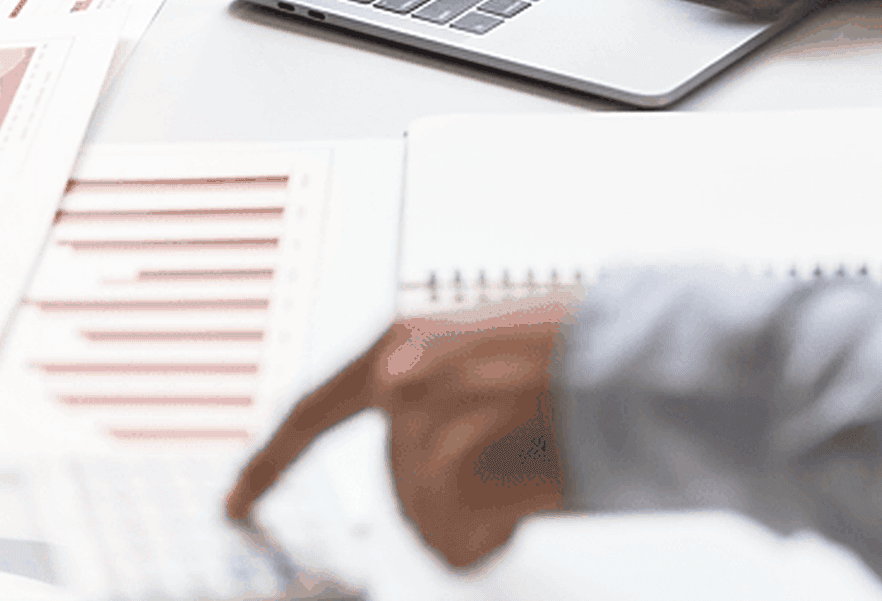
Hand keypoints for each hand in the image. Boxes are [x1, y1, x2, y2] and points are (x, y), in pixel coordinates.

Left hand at [225, 293, 578, 568]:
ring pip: (425, 515)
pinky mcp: (441, 463)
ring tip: (537, 477)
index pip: (312, 413)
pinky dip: (491, 536)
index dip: (270, 464)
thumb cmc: (587, 358)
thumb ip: (443, 394)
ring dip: (481, 515)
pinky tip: (529, 507)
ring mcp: (415, 421)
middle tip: (522, 475)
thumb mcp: (498, 358)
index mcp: (402, 341)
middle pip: (398, 483)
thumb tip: (422, 456)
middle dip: (450, 500)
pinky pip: (450, 540)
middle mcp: (396, 376)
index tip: (236, 502)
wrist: (645, 361)